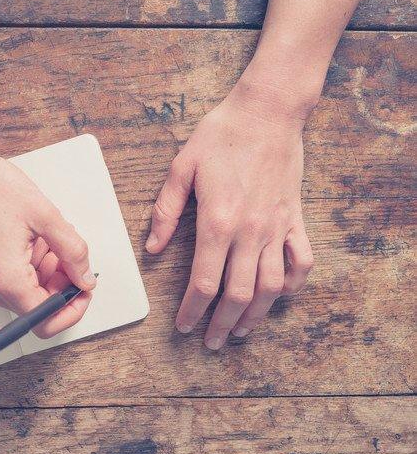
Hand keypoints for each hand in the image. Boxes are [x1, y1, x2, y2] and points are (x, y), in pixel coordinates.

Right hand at [0, 143, 96, 338]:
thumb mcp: (46, 216)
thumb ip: (73, 252)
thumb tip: (85, 277)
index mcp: (6, 280)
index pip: (46, 320)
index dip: (72, 306)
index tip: (83, 287)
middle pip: (36, 307)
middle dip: (60, 283)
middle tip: (67, 252)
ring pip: (25, 293)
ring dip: (45, 272)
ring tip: (46, 238)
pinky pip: (10, 281)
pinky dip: (28, 266)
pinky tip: (30, 239)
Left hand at [146, 80, 313, 348]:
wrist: (267, 112)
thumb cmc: (220, 136)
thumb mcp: (180, 168)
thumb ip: (165, 212)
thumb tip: (152, 248)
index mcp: (217, 222)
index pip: (203, 281)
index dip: (192, 310)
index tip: (184, 327)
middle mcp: (250, 232)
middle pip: (238, 293)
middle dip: (222, 323)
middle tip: (210, 341)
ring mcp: (277, 227)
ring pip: (271, 286)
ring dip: (256, 314)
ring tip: (240, 331)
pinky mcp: (294, 219)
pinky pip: (301, 261)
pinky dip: (293, 284)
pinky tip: (280, 296)